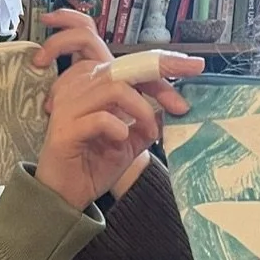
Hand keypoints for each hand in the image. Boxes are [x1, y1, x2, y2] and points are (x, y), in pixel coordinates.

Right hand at [30, 12, 201, 209]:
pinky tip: (122, 141)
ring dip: (141, 111)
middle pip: (126, 66)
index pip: (131, 62)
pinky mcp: (64, 128)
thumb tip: (172, 105)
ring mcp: (68, 105)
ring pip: (115, 89)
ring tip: (149, 134)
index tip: (195, 68)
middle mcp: (78, 86)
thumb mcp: (129, 140)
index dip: (164, 63)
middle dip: (161, 79)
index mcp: (93, 82)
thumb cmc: (92, 165)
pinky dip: (119, 128)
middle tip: (182, 104)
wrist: (64, 197)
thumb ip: (147, 120)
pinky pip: (101, 117)